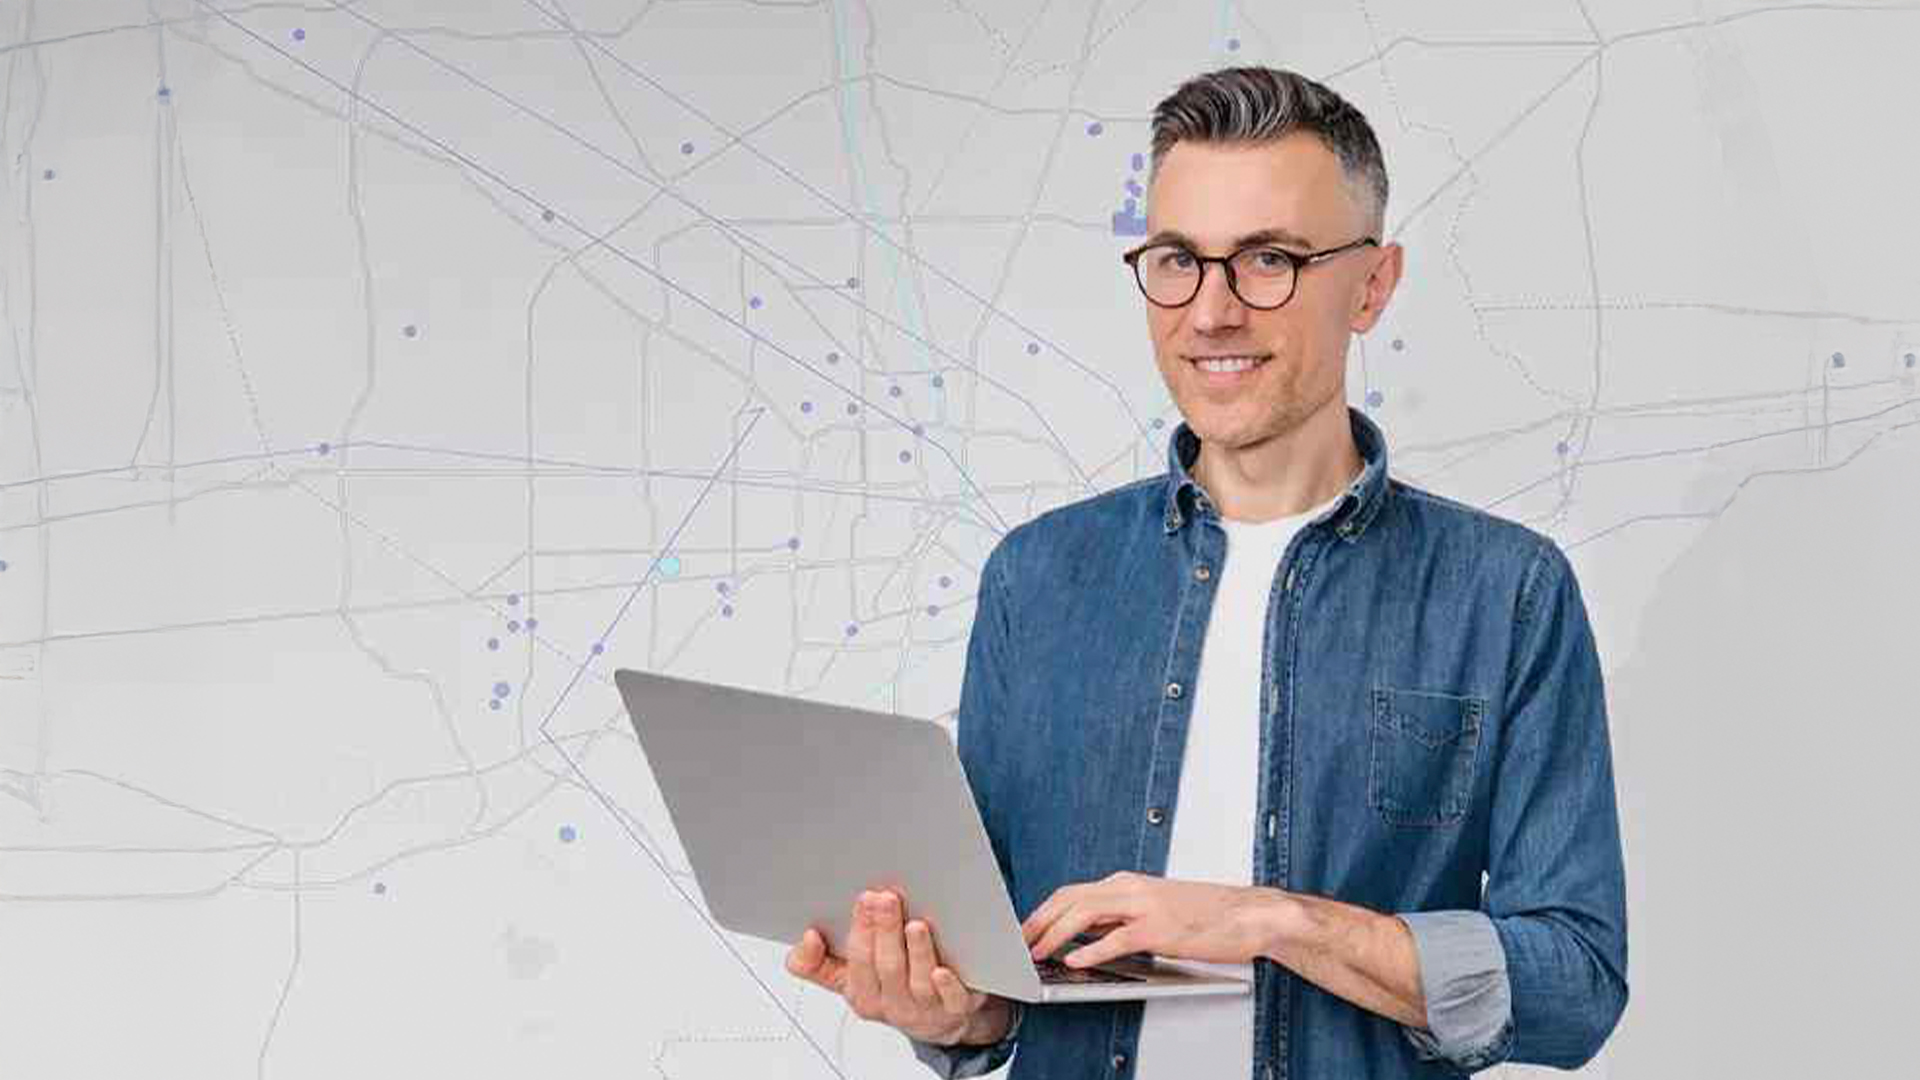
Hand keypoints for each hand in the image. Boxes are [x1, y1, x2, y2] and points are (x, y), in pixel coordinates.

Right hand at [785, 889, 1015, 1046]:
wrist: (937, 1019)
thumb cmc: (891, 988)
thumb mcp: (849, 979)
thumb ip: (817, 962)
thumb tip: (806, 937)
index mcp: (863, 994)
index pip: (857, 962)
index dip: (859, 930)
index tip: (861, 900)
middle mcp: (893, 1003)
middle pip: (886, 967)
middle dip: (884, 929)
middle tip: (885, 898)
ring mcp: (925, 1008)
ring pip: (918, 981)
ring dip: (916, 951)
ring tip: (915, 925)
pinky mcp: (955, 1010)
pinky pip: (950, 1001)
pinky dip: (947, 986)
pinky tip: (943, 970)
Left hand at [1021, 872, 1287, 968]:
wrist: (1249, 914)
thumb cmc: (1207, 915)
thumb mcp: (1155, 908)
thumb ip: (1121, 916)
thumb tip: (1086, 933)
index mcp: (1128, 883)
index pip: (1072, 892)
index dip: (1043, 910)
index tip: (1025, 928)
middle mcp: (1131, 888)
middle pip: (1069, 898)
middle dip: (1038, 920)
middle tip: (1018, 940)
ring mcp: (1145, 907)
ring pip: (1084, 913)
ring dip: (1054, 933)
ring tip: (1037, 951)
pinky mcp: (1160, 929)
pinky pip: (1116, 939)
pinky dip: (1090, 949)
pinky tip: (1074, 959)